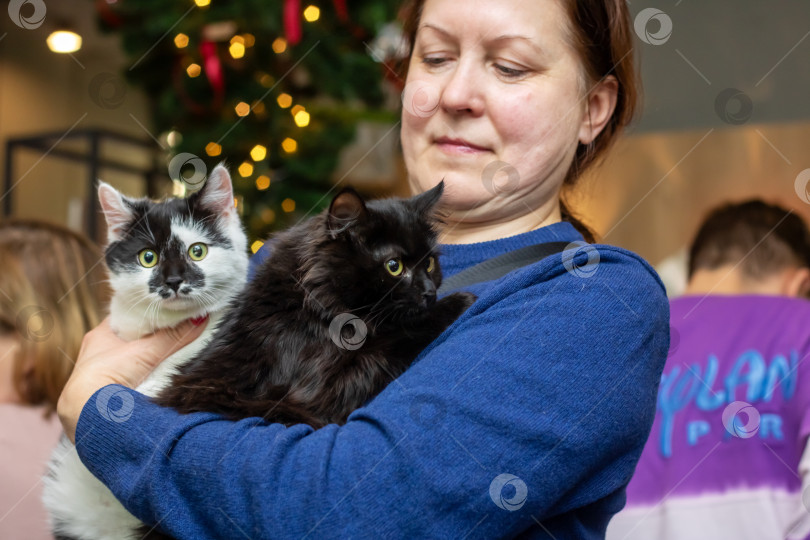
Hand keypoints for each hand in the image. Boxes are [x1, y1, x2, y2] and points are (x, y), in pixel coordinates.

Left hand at [57, 316, 206, 442]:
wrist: (90, 415)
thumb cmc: (107, 376)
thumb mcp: (145, 352)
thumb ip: (173, 336)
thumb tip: (200, 319)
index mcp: (99, 335)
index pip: (126, 316)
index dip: (146, 314)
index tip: (166, 312)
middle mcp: (95, 352)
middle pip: (128, 338)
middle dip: (148, 338)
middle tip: (173, 333)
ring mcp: (97, 374)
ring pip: (127, 359)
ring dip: (144, 359)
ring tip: (168, 355)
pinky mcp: (102, 394)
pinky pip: (126, 379)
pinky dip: (140, 377)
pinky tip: (155, 379)